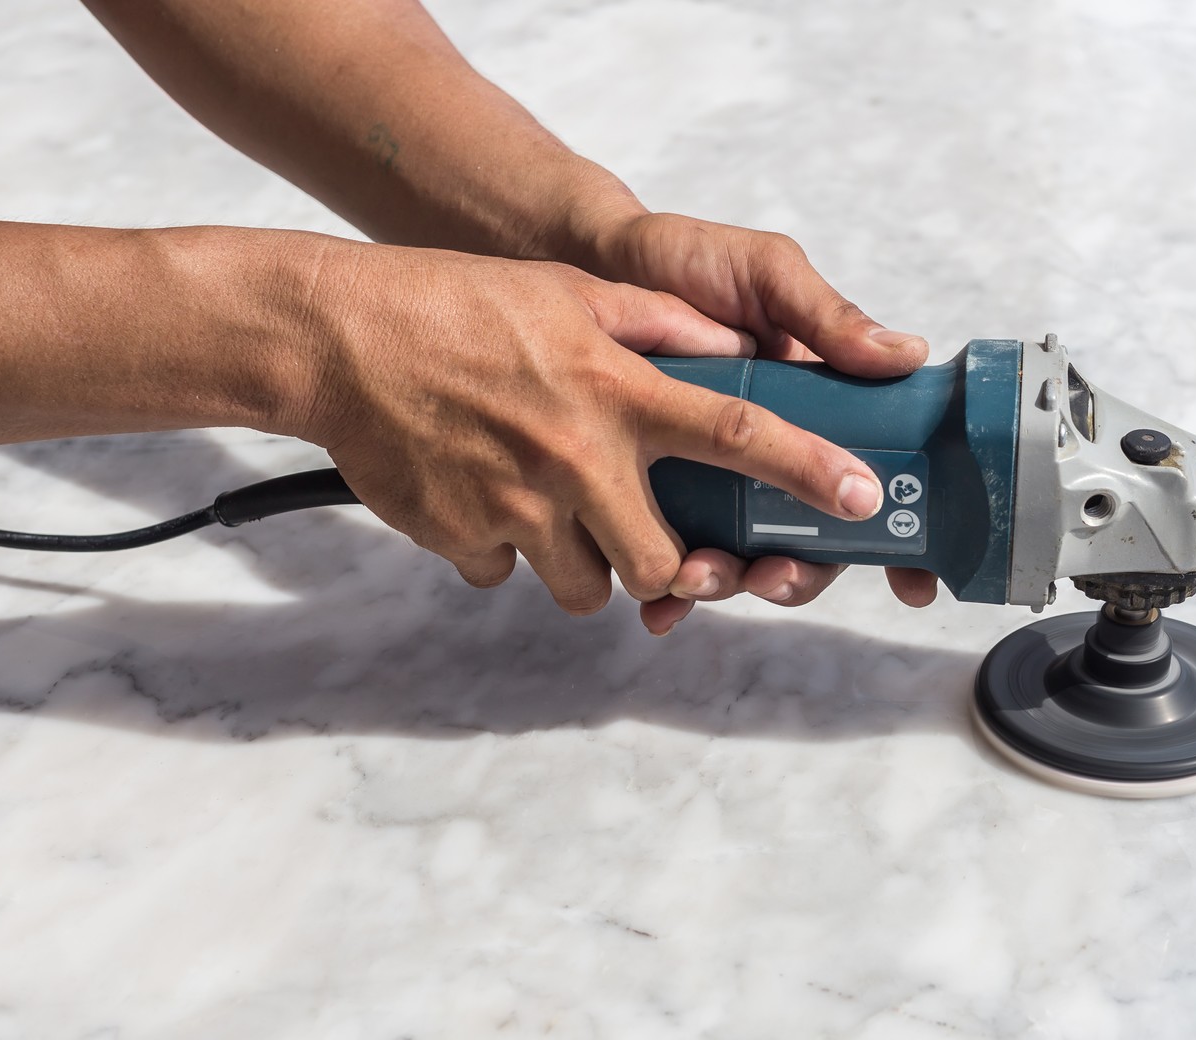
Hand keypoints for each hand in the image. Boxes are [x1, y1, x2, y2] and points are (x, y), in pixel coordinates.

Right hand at [291, 243, 888, 618]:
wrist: (334, 336)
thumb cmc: (456, 306)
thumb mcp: (570, 294)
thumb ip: (659, 326)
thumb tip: (731, 349)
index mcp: (615, 391)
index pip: (736, 434)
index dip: (807, 472)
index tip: (860, 503)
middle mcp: (577, 457)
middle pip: (663, 563)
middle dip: (666, 566)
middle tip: (642, 533)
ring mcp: (518, 507)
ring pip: (587, 588)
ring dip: (584, 563)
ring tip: (552, 507)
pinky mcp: (463, 538)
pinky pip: (508, 574)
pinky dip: (506, 549)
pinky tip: (483, 494)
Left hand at [591, 212, 941, 633]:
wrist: (584, 258)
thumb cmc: (683, 258)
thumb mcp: (763, 275)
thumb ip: (824, 317)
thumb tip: (906, 356)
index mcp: (814, 411)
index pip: (870, 483)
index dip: (902, 543)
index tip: (915, 583)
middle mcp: (771, 455)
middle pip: (812, 543)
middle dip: (798, 575)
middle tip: (770, 575)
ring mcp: (714, 480)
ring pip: (744, 559)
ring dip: (730, 585)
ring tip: (695, 576)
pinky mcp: (653, 493)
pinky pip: (671, 559)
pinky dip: (669, 595)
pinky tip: (655, 607)